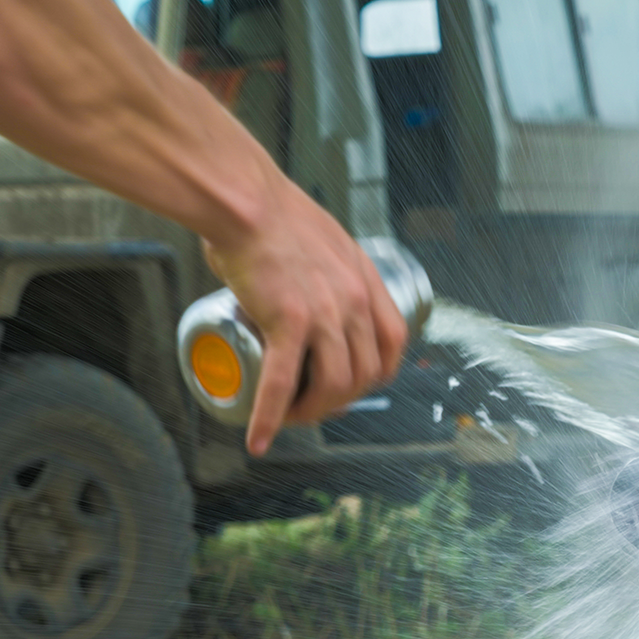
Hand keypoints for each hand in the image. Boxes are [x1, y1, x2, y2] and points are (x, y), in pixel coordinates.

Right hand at [204, 180, 407, 456]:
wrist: (243, 199)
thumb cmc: (269, 213)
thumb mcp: (322, 238)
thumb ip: (324, 266)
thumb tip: (303, 288)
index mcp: (364, 279)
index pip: (394, 340)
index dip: (379, 372)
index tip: (356, 383)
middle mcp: (354, 300)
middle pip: (365, 372)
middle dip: (341, 400)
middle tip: (311, 406)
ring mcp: (325, 313)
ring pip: (333, 385)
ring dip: (313, 413)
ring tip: (289, 419)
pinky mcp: (288, 321)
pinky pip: (283, 383)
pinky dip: (271, 417)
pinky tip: (259, 438)